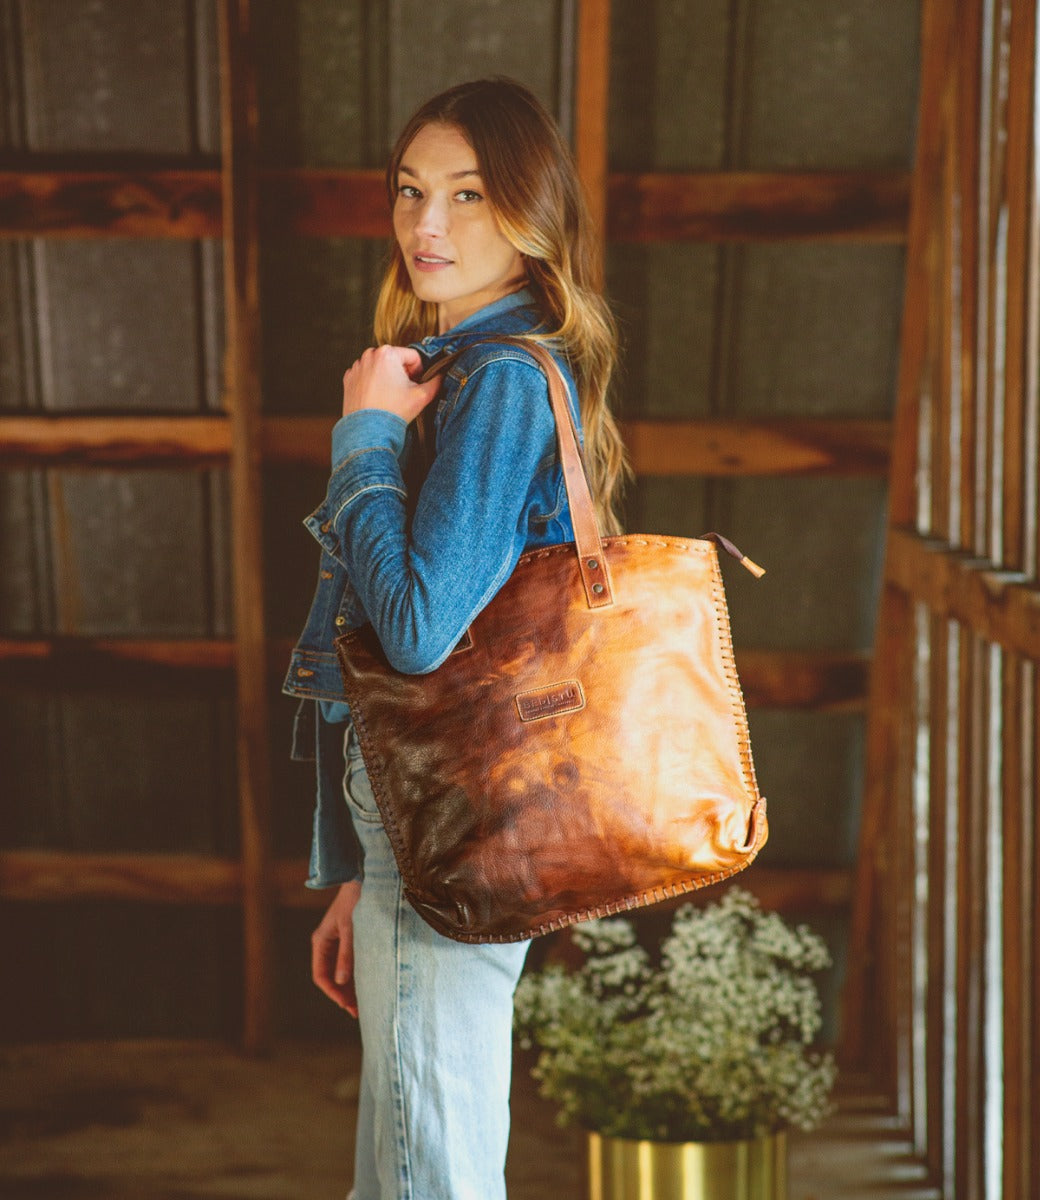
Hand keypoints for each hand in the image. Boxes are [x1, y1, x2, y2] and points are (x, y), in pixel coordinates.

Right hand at [311, 880, 362, 1015]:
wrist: (364, 878)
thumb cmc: (356, 900)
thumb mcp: (352, 928)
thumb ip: (347, 954)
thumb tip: (341, 982)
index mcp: (321, 942)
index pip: (320, 975)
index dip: (332, 992)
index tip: (346, 1004)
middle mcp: (327, 944)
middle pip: (331, 976)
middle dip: (342, 994)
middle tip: (357, 1011)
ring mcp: (338, 942)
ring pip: (340, 972)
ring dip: (350, 987)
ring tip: (364, 1004)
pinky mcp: (350, 940)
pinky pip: (350, 963)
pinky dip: (357, 975)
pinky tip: (368, 985)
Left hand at [341, 345, 440, 422]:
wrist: (368, 431)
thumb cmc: (394, 411)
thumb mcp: (422, 396)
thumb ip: (437, 382)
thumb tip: (442, 376)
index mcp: (388, 353)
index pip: (413, 356)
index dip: (419, 372)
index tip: (415, 386)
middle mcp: (370, 355)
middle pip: (395, 360)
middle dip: (402, 374)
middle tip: (403, 393)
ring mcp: (357, 366)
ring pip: (380, 367)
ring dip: (387, 378)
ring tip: (389, 397)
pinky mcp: (348, 378)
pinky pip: (366, 375)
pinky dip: (372, 383)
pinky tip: (376, 398)